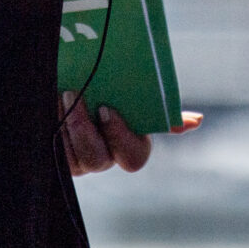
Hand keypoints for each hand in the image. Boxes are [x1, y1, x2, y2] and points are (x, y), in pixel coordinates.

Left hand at [60, 96, 201, 175]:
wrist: (73, 86)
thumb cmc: (110, 89)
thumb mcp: (133, 93)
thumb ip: (159, 109)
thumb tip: (196, 121)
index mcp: (131, 145)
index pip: (133, 157)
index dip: (120, 137)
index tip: (107, 110)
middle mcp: (106, 157)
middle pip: (97, 159)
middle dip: (85, 131)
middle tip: (76, 96)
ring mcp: (80, 161)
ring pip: (74, 157)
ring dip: (67, 126)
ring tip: (62, 93)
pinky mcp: (58, 158)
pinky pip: (55, 151)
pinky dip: (53, 125)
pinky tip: (52, 102)